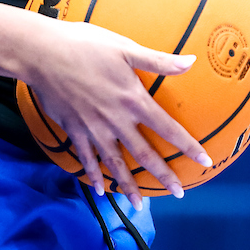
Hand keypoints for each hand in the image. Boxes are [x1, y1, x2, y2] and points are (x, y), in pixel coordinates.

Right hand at [22, 17, 211, 209]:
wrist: (44, 53)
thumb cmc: (86, 44)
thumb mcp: (125, 47)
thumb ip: (159, 60)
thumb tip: (192, 61)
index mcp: (133, 99)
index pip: (168, 128)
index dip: (188, 145)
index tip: (205, 161)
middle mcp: (116, 120)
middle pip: (144, 154)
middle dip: (163, 175)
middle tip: (179, 192)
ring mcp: (94, 128)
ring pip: (116, 163)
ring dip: (129, 185)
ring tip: (139, 205)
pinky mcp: (74, 129)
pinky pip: (86, 158)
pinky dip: (93, 175)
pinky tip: (99, 189)